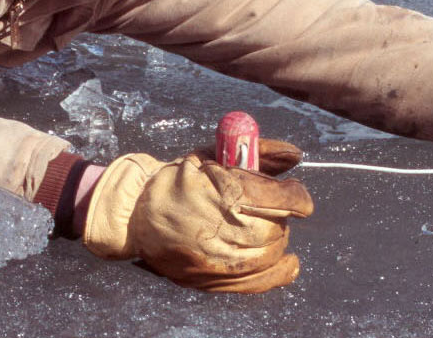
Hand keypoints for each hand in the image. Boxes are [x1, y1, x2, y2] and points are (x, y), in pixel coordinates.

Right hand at [82, 138, 312, 291]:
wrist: (136, 215)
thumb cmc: (176, 181)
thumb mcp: (211, 156)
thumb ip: (256, 153)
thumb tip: (296, 154)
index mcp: (226, 193)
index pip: (284, 199)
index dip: (296, 195)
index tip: (295, 192)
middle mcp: (228, 230)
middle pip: (280, 225)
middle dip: (281, 213)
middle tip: (270, 206)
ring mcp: (223, 260)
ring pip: (274, 251)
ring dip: (276, 236)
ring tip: (260, 225)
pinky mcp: (217, 280)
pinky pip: (264, 280)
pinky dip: (282, 270)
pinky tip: (288, 261)